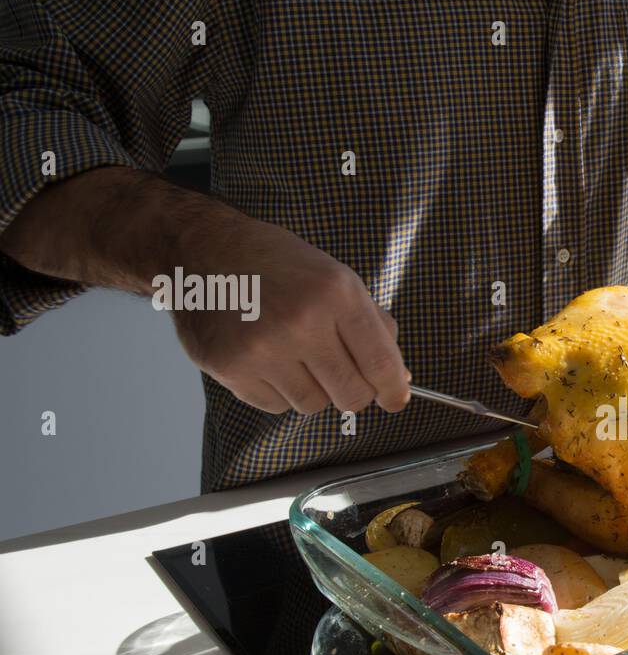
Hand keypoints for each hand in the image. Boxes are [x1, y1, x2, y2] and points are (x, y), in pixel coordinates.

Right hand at [170, 221, 410, 414]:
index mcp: (335, 294)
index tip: (395, 398)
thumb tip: (399, 378)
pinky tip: (267, 358)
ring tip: (295, 354)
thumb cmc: (275, 262)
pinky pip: (274, 405)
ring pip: (312, 405)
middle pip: (351, 396)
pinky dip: (278, 391)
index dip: (393, 391)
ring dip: (313, 389)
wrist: (201, 248)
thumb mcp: (336, 276)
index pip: (381, 364)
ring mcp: (262, 348)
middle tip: (343, 375)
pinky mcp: (231, 367)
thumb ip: (373, 326)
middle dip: (355, 392)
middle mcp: (300, 322)